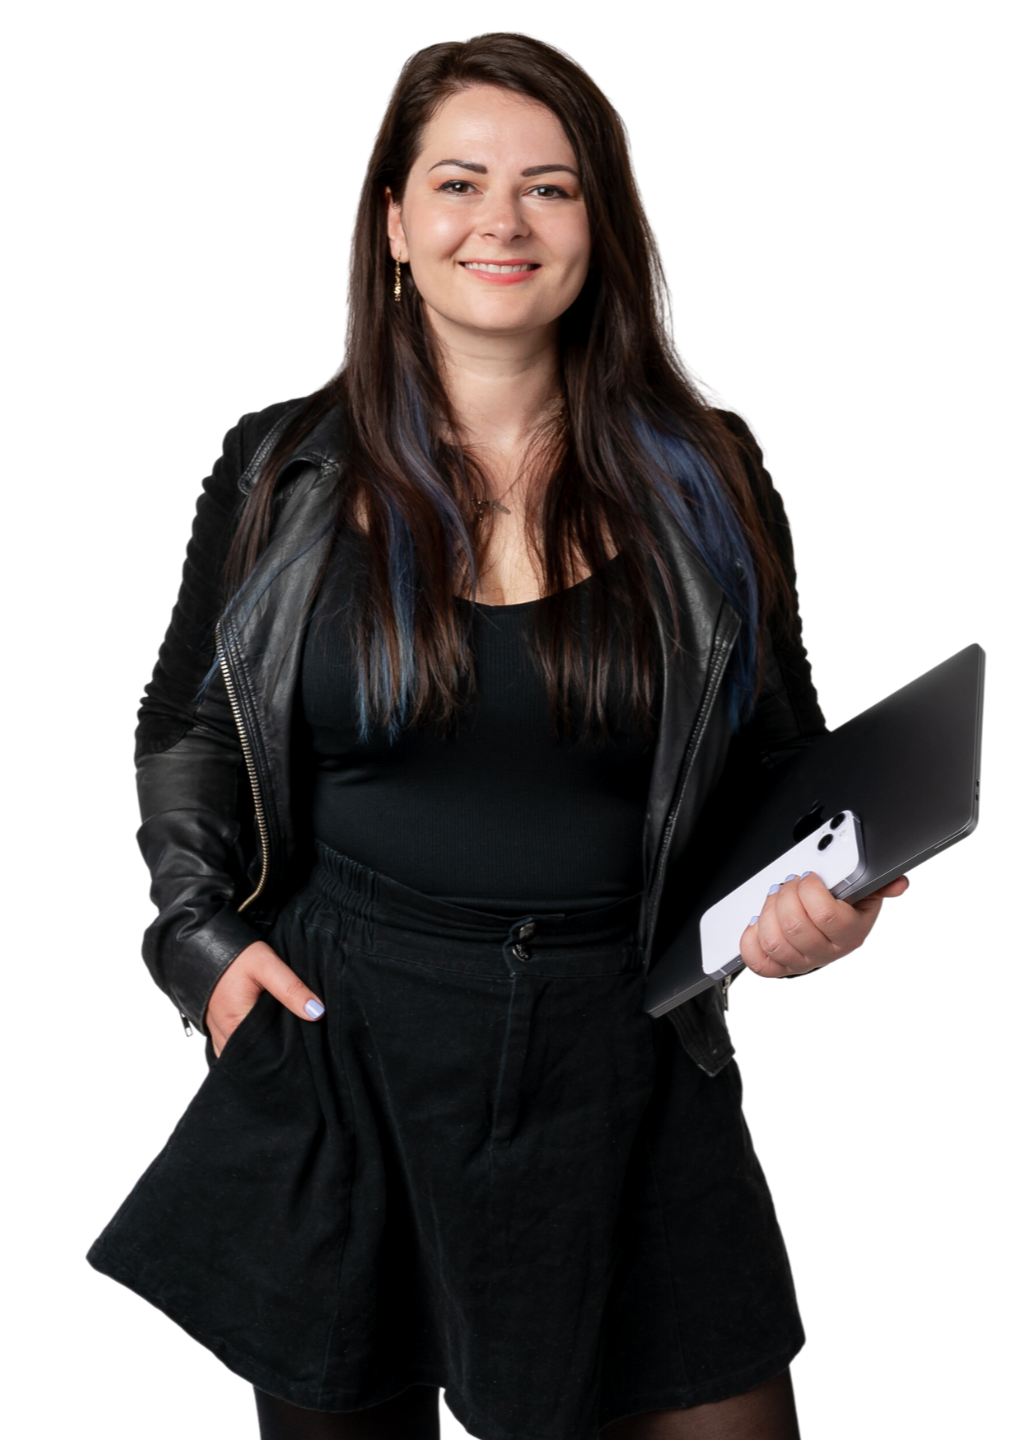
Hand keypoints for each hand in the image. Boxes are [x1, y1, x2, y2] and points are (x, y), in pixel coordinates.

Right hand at [204, 940, 324, 1058]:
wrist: (202, 943)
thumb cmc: (236, 955)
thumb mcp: (267, 965)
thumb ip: (291, 989)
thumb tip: (317, 1013)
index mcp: (235, 1025)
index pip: (263, 1054)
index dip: (282, 1053)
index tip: (301, 1050)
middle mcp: (222, 1033)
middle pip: (251, 1055)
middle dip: (271, 1054)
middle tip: (295, 1047)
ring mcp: (215, 1030)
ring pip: (238, 1051)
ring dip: (257, 1050)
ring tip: (279, 1043)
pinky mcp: (213, 1023)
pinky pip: (229, 1043)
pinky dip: (244, 1043)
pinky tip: (261, 1034)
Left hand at [738, 871, 910, 978]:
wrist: (834, 935)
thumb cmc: (846, 911)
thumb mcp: (867, 894)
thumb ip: (881, 884)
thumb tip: (898, 884)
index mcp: (850, 932)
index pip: (826, 915)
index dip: (810, 890)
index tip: (808, 877)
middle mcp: (826, 951)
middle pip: (795, 926)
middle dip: (786, 895)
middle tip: (789, 884)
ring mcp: (802, 962)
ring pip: (775, 941)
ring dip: (768, 913)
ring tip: (775, 899)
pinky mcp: (780, 968)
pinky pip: (759, 961)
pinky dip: (751, 940)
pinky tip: (758, 924)